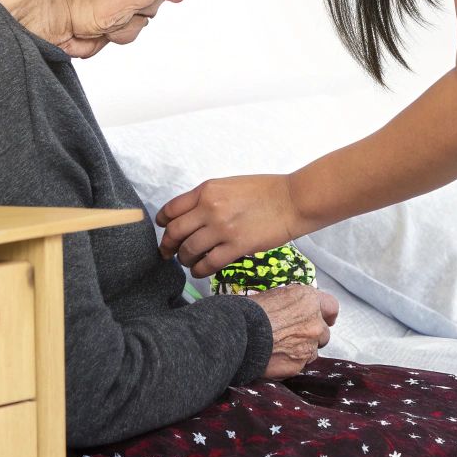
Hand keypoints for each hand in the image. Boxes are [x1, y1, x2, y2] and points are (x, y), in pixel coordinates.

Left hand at [156, 174, 302, 277]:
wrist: (293, 200)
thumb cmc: (265, 191)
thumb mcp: (229, 185)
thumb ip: (208, 198)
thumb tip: (190, 216)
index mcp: (207, 189)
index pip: (171, 209)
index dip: (163, 223)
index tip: (164, 231)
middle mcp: (210, 208)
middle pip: (174, 232)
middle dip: (167, 246)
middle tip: (167, 253)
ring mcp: (222, 228)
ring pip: (189, 250)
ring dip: (184, 259)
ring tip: (188, 262)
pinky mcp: (236, 246)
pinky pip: (208, 264)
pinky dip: (199, 270)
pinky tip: (200, 270)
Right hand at [246, 285, 333, 378]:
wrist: (237, 333)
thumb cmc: (250, 311)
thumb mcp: (274, 295)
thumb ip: (293, 303)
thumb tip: (294, 309)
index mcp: (308, 300)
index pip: (331, 307)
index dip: (326, 314)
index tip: (325, 319)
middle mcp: (314, 322)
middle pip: (323, 332)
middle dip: (312, 335)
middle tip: (295, 336)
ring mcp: (309, 345)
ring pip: (313, 351)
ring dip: (302, 350)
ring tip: (281, 348)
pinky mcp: (299, 364)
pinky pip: (300, 365)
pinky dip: (291, 363)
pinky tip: (276, 358)